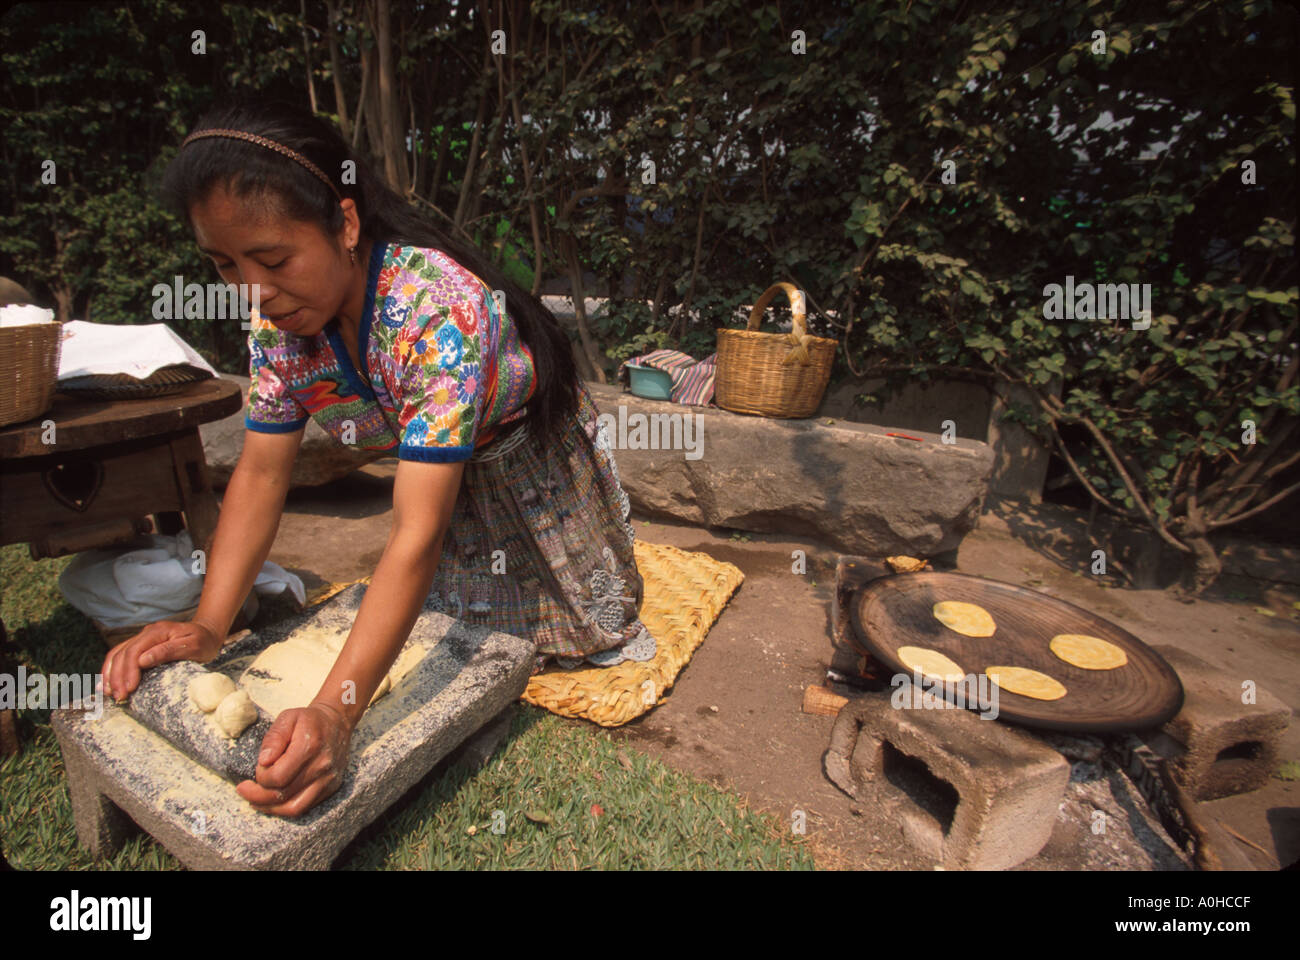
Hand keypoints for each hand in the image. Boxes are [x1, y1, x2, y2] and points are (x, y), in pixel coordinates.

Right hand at [101, 619, 223, 702]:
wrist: (207, 632)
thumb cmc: (203, 641)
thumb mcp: (193, 645)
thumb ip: (168, 651)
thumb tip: (142, 661)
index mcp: (157, 632)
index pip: (134, 651)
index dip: (128, 671)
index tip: (129, 689)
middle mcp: (146, 633)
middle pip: (122, 654)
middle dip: (117, 677)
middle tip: (119, 697)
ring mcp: (142, 639)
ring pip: (117, 654)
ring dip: (111, 674)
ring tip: (110, 694)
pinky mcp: (141, 646)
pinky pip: (120, 656)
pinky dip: (111, 670)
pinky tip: (107, 684)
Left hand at [237, 702, 352, 817]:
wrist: (338, 723)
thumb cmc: (309, 720)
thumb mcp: (288, 718)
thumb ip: (274, 737)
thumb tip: (263, 761)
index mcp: (309, 747)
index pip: (278, 776)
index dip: (260, 778)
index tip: (257, 769)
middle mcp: (321, 767)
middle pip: (283, 795)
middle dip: (257, 796)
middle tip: (244, 790)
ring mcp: (328, 780)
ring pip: (294, 808)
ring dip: (270, 808)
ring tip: (255, 801)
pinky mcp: (331, 788)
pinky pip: (304, 807)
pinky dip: (285, 808)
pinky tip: (273, 801)